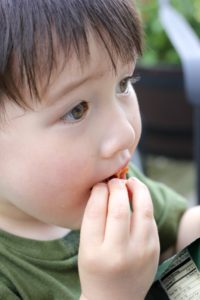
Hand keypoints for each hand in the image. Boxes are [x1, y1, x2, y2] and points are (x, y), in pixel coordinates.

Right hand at [78, 177, 159, 299]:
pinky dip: (144, 204)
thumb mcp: (86, 248)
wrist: (116, 299)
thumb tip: (104, 187)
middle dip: (117, 187)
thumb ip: (94, 219)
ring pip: (142, 210)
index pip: (96, 211)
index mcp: (93, 252)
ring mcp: (140, 253)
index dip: (99, 191)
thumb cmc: (96, 269)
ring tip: (131, 182)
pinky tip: (138, 199)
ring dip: (137, 190)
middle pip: (119, 208)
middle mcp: (118, 253)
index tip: (100, 184)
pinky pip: (150, 219)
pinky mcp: (154, 250)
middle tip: (114, 180)